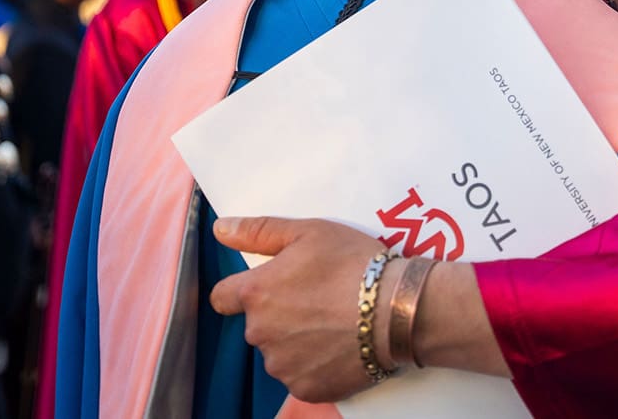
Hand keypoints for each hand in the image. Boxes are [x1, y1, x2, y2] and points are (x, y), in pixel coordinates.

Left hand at [210, 217, 389, 402]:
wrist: (397, 309)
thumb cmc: (354, 264)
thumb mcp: (310, 232)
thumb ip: (260, 232)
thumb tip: (221, 230)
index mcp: (257, 293)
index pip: (222, 298)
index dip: (243, 291)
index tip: (270, 288)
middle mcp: (260, 333)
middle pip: (258, 325)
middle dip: (279, 315)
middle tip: (318, 301)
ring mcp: (282, 365)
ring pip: (279, 353)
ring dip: (297, 342)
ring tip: (334, 325)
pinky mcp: (306, 388)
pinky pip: (302, 376)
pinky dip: (316, 365)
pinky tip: (340, 348)